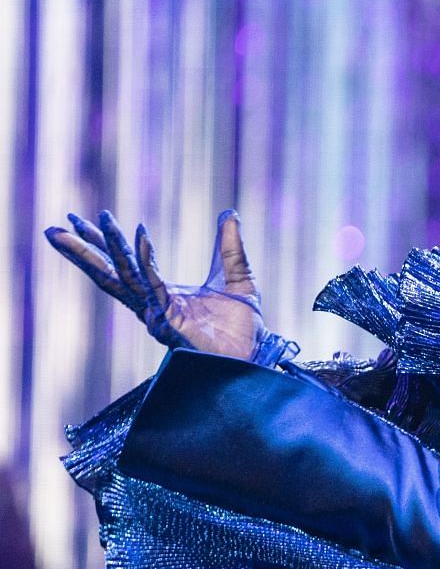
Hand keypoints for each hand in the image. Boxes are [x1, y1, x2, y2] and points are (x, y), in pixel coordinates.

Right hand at [45, 209, 264, 360]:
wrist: (255, 355)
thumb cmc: (243, 328)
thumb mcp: (238, 278)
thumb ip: (230, 247)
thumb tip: (229, 213)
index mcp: (162, 294)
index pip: (124, 265)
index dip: (101, 243)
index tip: (78, 221)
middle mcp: (152, 305)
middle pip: (109, 273)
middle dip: (82, 251)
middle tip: (54, 227)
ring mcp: (157, 313)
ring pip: (124, 277)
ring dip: (109, 248)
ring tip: (94, 222)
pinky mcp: (169, 320)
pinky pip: (153, 285)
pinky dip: (146, 260)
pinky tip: (141, 237)